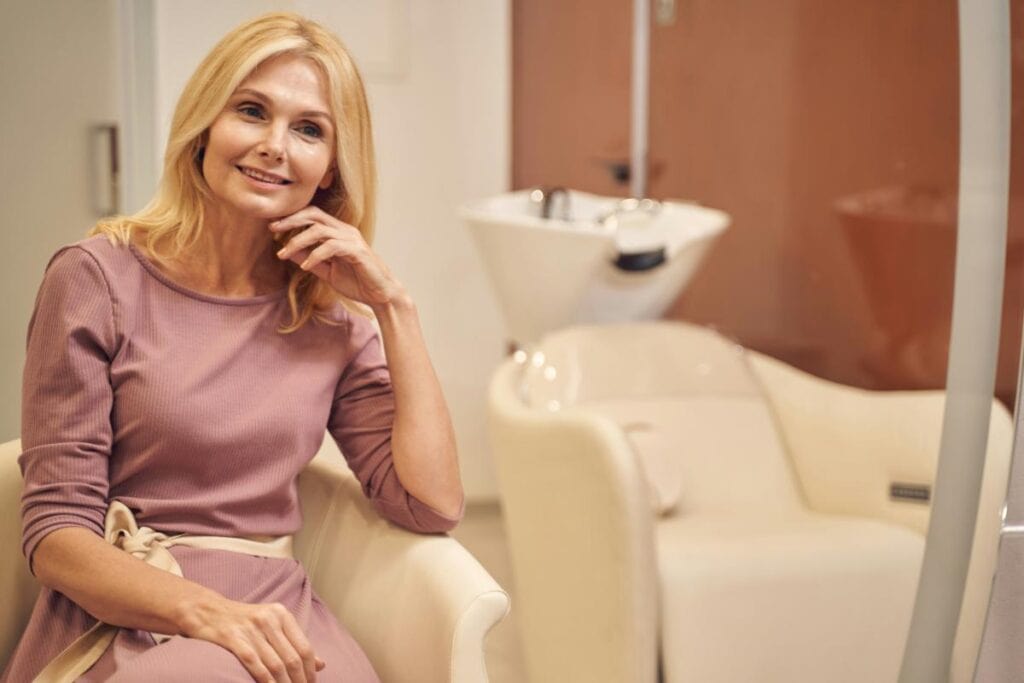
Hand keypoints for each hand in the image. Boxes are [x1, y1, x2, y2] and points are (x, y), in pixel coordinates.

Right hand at [179, 596, 325, 681]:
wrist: (207, 610)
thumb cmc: (244, 621)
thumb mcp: (272, 624)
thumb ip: (295, 642)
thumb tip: (321, 664)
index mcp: (282, 615)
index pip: (304, 647)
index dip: (310, 670)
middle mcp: (269, 620)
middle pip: (292, 658)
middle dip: (299, 680)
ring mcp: (251, 629)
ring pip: (276, 664)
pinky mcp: (233, 639)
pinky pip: (255, 665)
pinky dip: (266, 681)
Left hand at [270, 206, 404, 307]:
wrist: (381, 296)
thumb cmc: (358, 283)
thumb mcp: (327, 271)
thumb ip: (309, 260)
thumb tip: (287, 251)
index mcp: (338, 232)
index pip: (312, 215)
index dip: (291, 219)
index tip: (273, 229)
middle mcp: (345, 231)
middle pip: (313, 215)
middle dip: (290, 220)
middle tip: (272, 230)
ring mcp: (352, 239)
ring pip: (319, 230)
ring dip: (298, 240)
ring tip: (283, 253)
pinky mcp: (357, 251)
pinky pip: (331, 247)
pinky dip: (315, 255)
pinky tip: (305, 267)